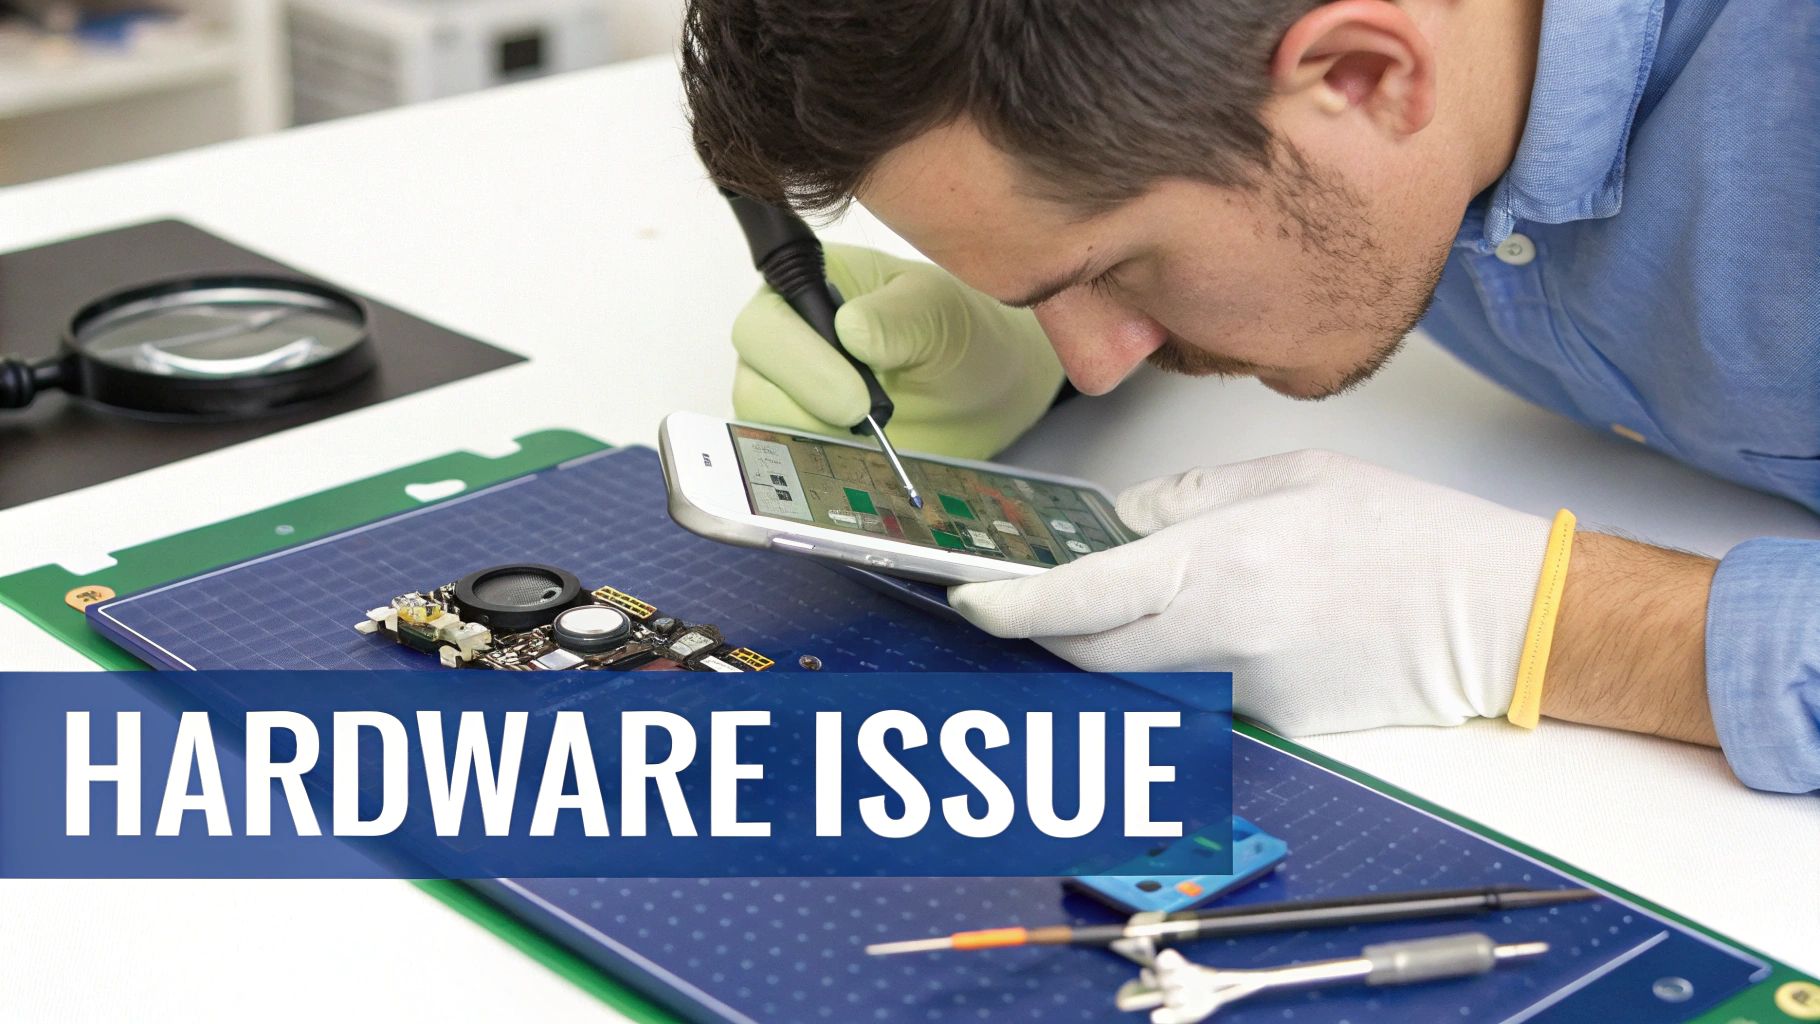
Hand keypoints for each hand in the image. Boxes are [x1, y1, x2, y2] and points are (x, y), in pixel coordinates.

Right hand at [731, 245, 1064, 458]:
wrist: (982, 390)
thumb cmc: (956, 333)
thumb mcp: (938, 311)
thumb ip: (897, 317)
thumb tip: (850, 329)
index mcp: (803, 287)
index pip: (765, 327)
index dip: (800, 363)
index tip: (857, 395)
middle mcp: (781, 341)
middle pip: (754, 384)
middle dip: (810, 409)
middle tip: (871, 418)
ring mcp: (785, 395)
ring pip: (766, 431)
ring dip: (821, 439)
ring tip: (877, 431)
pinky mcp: (801, 439)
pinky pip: (789, 463)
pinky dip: (824, 465)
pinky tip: (866, 455)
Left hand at [950, 451, 1553, 735]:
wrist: (1499, 616)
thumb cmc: (1410, 536)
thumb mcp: (1292, 476)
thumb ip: (1192, 499)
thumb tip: (1126, 522)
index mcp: (1223, 562)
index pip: (1083, 598)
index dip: (1013, 607)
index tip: (973, 601)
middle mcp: (1225, 637)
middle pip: (1092, 656)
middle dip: (1052, 633)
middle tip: (1036, 602)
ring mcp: (1250, 691)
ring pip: (1145, 679)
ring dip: (1124, 646)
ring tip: (1156, 600)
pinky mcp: (1277, 725)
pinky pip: (1204, 696)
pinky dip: (1192, 663)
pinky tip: (1239, 625)